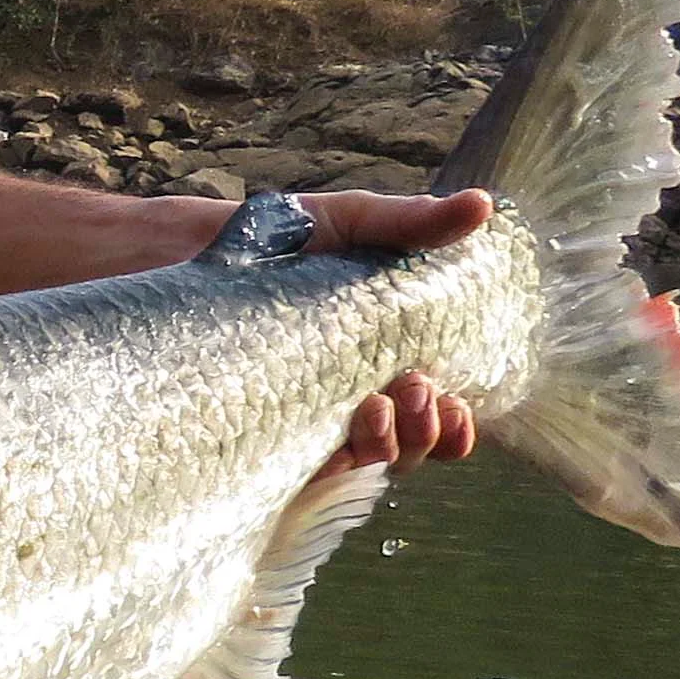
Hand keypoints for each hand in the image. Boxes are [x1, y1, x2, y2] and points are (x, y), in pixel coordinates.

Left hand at [301, 189, 489, 478]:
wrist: (197, 246)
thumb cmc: (286, 237)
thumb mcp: (354, 222)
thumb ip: (414, 222)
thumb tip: (482, 204)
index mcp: (390, 356)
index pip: (437, 412)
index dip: (455, 427)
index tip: (459, 407)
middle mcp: (358, 395)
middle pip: (410, 448)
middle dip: (425, 433)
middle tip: (418, 389)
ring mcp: (314, 416)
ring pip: (368, 464)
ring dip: (389, 447)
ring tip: (378, 404)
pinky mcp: (272, 429)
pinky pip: (312, 474)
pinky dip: (337, 466)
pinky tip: (341, 438)